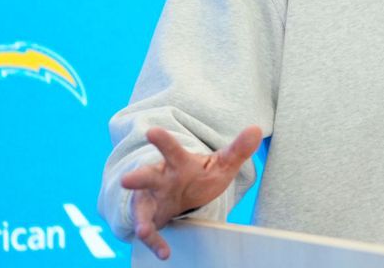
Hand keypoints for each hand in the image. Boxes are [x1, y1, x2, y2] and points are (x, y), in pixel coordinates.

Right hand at [120, 125, 262, 259]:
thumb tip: (257, 130)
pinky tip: (164, 253)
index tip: (152, 132)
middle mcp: (159, 178)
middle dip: (137, 178)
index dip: (162, 141)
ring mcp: (151, 199)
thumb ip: (238, 149)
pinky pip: (150, 230)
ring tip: (143, 229)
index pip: (171, 150)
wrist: (181, 193)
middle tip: (126, 180)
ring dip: (141, 218)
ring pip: (141, 207)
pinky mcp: (150, 217)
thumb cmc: (199, 175)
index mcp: (177, 162)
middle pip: (146, 176)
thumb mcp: (221, 163)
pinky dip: (155, 241)